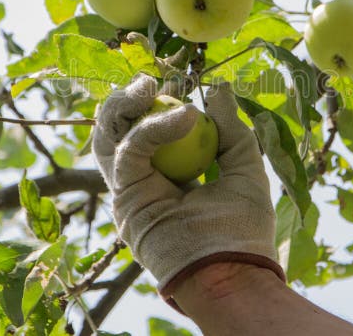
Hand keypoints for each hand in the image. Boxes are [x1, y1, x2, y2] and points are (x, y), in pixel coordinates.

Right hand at [92, 75, 283, 302]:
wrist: (232, 271)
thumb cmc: (243, 228)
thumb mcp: (244, 168)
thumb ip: (231, 130)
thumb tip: (218, 88)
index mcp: (168, 175)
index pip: (146, 130)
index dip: (153, 103)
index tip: (174, 81)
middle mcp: (143, 181)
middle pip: (117, 131)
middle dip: (127, 101)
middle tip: (149, 80)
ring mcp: (130, 190)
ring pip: (107, 138)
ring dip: (123, 107)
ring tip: (149, 86)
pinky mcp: (126, 198)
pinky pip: (130, 152)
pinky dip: (153, 129)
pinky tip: (183, 117)